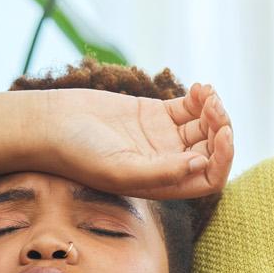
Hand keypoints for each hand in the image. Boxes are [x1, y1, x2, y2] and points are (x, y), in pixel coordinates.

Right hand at [37, 82, 234, 200]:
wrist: (49, 125)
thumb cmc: (78, 154)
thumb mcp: (119, 169)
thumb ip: (161, 173)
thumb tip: (201, 165)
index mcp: (164, 184)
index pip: (209, 178)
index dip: (223, 158)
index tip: (223, 133)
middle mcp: (168, 164)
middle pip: (211, 150)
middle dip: (221, 129)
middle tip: (215, 107)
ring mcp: (163, 138)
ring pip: (204, 127)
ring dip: (213, 111)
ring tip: (207, 93)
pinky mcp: (155, 114)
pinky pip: (189, 108)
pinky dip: (201, 98)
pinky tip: (200, 88)